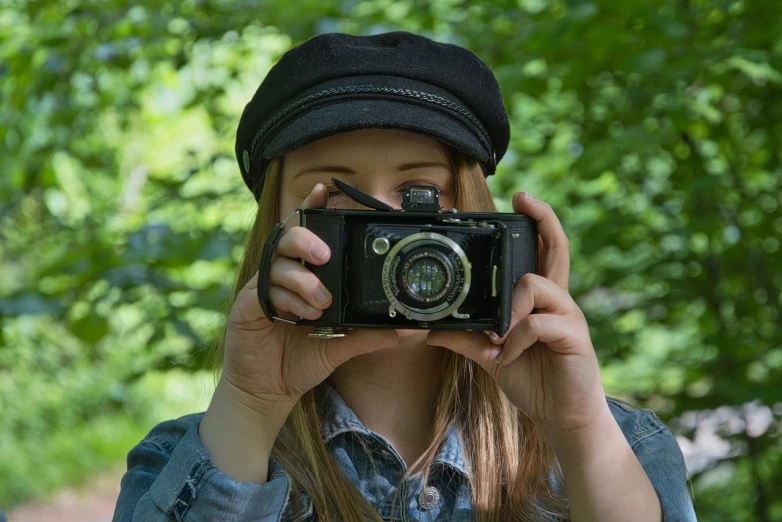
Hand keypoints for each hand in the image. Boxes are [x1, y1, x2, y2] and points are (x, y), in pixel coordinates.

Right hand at [222, 183, 398, 410]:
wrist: (269, 389)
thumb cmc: (300, 358)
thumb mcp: (339, 345)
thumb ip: (365, 334)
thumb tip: (401, 331)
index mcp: (301, 275)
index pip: (305, 234)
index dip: (312, 210)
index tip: (325, 190)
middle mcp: (280, 276)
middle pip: (287, 238)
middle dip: (307, 239)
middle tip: (326, 256)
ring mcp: (261, 289)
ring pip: (277, 263)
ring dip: (302, 279)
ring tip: (321, 303)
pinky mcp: (247, 307)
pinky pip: (264, 291)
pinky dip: (286, 299)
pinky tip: (300, 315)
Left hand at [427, 192, 608, 436]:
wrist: (562, 417)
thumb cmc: (533, 378)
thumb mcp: (492, 356)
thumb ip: (467, 338)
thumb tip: (431, 329)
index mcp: (540, 300)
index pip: (543, 251)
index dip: (537, 222)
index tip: (521, 198)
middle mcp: (557, 301)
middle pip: (557, 248)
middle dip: (544, 218)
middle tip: (524, 198)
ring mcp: (568, 316)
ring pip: (536, 284)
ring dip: (509, 310)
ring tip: (499, 337)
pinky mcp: (574, 337)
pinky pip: (536, 324)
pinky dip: (514, 340)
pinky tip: (508, 356)